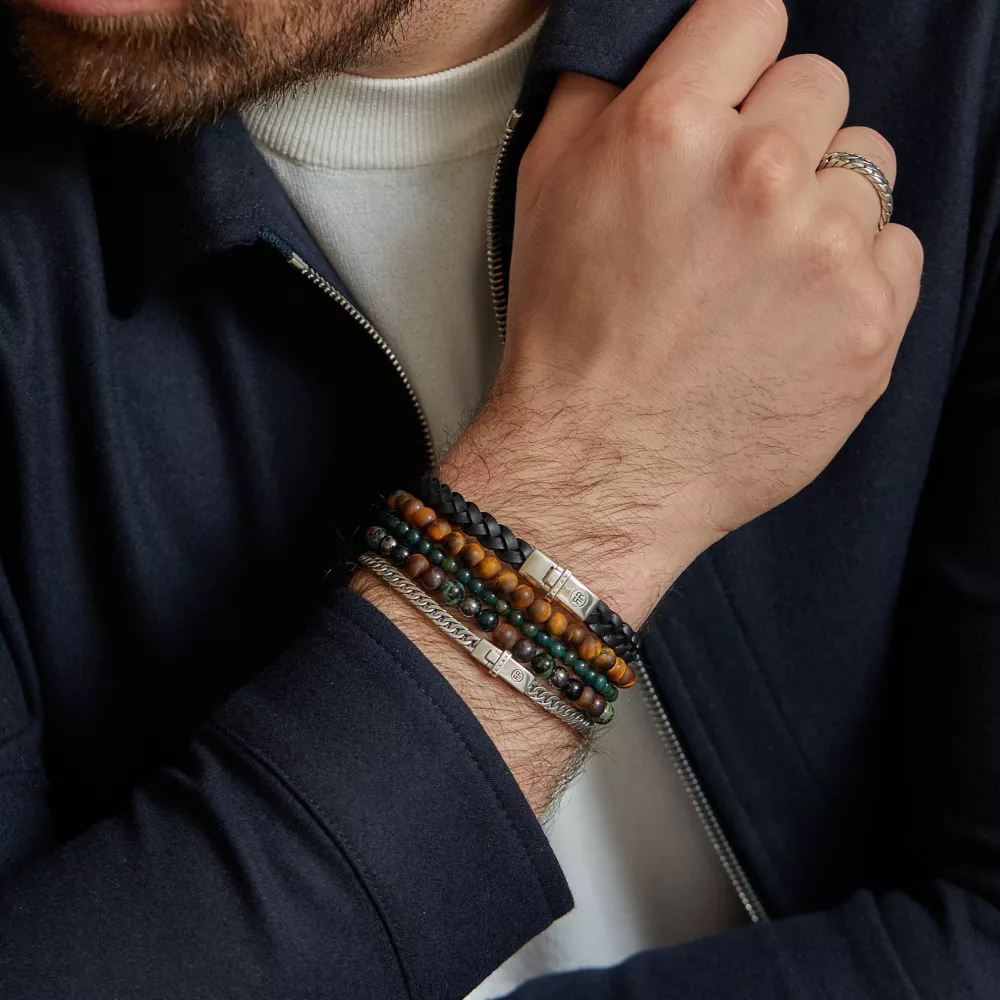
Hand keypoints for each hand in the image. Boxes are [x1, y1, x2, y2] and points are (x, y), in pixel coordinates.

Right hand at [360, 0, 923, 810]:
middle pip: (821, 84)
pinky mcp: (872, 322)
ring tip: (763, 274)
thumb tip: (653, 39)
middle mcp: (760, 174)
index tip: (731, 98)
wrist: (599, 466)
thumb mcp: (545, 191)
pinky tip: (795, 317)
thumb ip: (601, 92)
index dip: (739, 58)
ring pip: (867, 165)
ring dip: (824, 204)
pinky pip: (898, 249)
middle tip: (734, 212)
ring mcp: (827, 250)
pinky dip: (856, 274)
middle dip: (780, 134)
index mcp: (672, 128)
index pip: (754, 11)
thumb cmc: (567, 336)